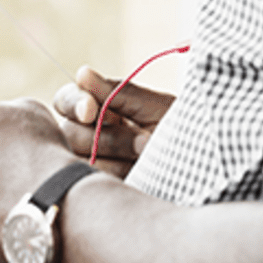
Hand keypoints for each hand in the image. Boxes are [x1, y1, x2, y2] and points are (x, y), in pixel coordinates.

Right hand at [53, 65, 174, 177]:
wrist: (197, 162)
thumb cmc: (176, 127)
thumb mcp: (154, 106)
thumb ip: (118, 92)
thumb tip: (82, 73)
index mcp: (99, 107)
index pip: (66, 99)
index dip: (73, 103)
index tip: (90, 110)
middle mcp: (88, 134)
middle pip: (70, 132)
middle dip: (107, 136)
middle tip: (144, 141)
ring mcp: (90, 164)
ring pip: (80, 160)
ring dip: (118, 156)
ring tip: (147, 154)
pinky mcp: (98, 189)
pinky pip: (94, 183)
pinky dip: (119, 175)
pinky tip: (138, 171)